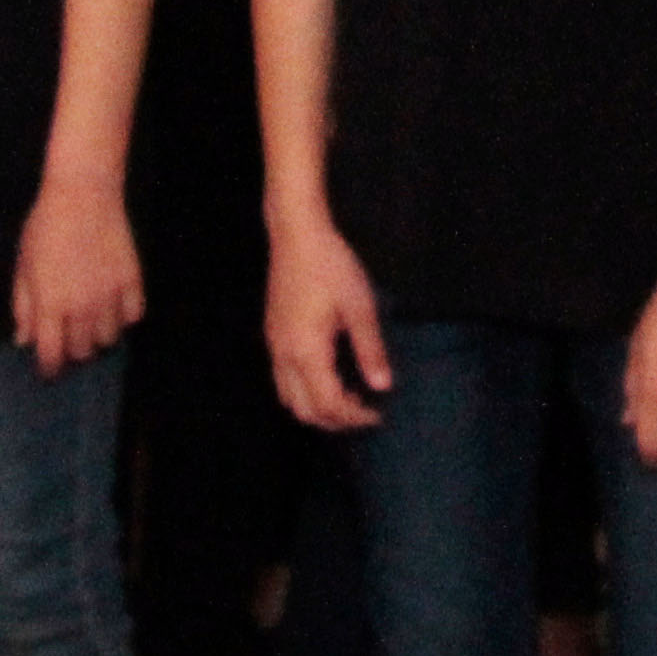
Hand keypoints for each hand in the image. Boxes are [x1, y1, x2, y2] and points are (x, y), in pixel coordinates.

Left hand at [13, 171, 146, 374]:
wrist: (83, 193)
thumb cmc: (45, 227)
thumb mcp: (24, 266)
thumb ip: (23, 306)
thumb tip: (24, 339)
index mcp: (51, 305)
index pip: (51, 355)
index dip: (49, 368)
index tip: (48, 368)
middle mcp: (82, 308)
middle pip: (82, 351)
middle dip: (72, 349)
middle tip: (69, 336)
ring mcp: (110, 296)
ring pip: (109, 338)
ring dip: (98, 334)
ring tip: (92, 320)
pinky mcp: (132, 282)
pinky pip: (133, 316)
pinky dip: (123, 316)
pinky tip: (114, 304)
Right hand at [267, 217, 392, 431]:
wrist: (297, 235)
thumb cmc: (332, 267)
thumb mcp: (360, 307)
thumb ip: (370, 350)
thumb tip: (383, 386)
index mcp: (307, 352)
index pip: (328, 404)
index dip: (354, 417)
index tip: (378, 414)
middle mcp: (284, 355)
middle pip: (304, 411)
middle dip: (335, 420)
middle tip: (364, 413)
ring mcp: (274, 346)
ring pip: (288, 398)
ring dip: (317, 408)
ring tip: (348, 398)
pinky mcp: (273, 335)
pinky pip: (283, 379)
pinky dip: (305, 391)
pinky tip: (329, 376)